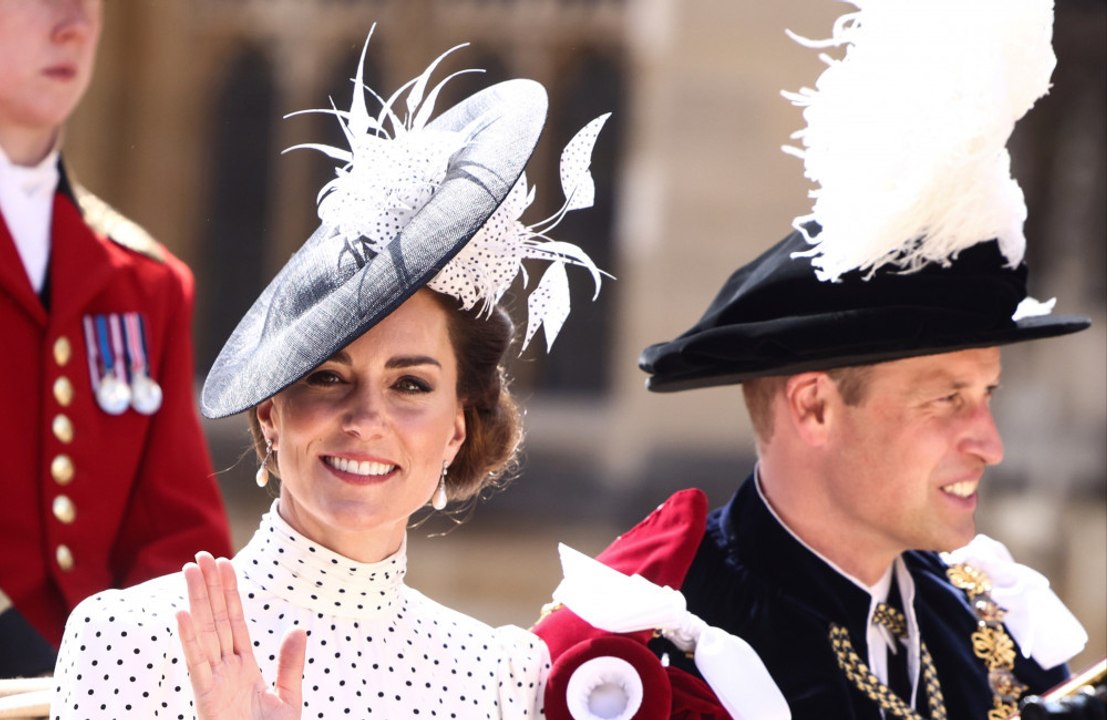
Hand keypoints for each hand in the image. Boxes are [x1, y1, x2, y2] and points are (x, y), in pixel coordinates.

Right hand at [176, 552, 306, 719]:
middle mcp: (225, 670)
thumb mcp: (287, 700)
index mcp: (243, 668)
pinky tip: (182, 613)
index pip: (234, 622)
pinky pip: (197, 663)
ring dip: (196, 600)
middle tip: (201, 555)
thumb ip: (290, 664)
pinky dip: (189, 638)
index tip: (223, 564)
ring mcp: (213, 682)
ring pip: (204, 633)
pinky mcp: (206, 697)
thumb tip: (299, 628)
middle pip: (216, 620)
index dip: (228, 593)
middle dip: (208, 587)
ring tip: (191, 569)